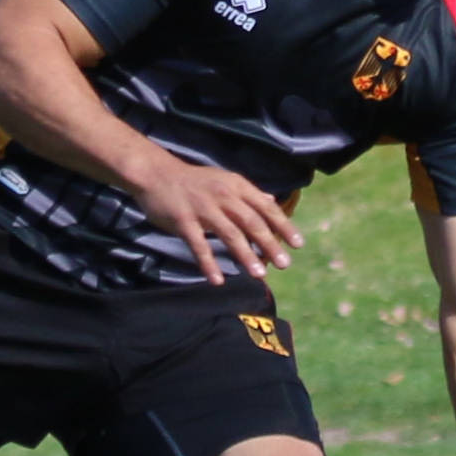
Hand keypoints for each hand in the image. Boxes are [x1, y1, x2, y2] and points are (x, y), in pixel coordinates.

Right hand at [127, 151, 301, 283]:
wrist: (157, 174)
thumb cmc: (194, 181)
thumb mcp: (225, 180)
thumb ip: (248, 193)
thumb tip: (272, 201)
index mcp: (236, 187)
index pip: (266, 207)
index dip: (283, 226)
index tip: (298, 244)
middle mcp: (224, 196)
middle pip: (253, 222)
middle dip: (270, 244)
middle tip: (285, 264)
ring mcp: (204, 209)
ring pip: (230, 234)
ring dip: (246, 255)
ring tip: (259, 274)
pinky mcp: (184, 221)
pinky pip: (199, 246)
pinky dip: (209, 264)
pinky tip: (218, 280)